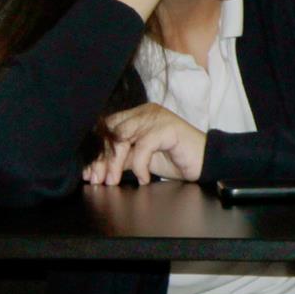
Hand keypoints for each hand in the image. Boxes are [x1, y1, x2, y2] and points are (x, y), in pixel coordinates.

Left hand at [86, 103, 206, 185]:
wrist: (206, 162)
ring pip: (123, 138)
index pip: (108, 128)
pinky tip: (144, 179)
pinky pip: (143, 147)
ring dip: (114, 163)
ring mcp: (157, 118)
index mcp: (137, 115)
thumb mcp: (141, 160)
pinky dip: (140, 166)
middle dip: (102, 159)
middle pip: (112, 132)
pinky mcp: (168, 128)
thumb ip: (121, 160)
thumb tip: (94, 170)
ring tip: (114, 181)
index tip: (88, 173)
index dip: (96, 150)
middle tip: (98, 180)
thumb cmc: (175, 160)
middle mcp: (146, 112)